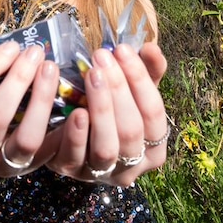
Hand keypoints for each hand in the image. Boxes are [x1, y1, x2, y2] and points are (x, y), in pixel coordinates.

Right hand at [0, 30, 60, 180]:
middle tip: (34, 52)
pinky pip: (49, 153)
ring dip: (41, 100)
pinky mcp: (27, 170)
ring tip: (50, 69)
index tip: (11, 46)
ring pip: (25, 139)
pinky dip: (62, 130)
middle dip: (17, 80)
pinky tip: (73, 104)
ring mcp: (0, 169)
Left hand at [45, 43, 169, 185]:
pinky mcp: (70, 172)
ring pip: (107, 147)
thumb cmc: (110, 109)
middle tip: (102, 56)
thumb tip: (151, 49)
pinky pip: (75, 158)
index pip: (154, 113)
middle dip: (118, 89)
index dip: (140, 80)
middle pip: (132, 130)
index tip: (123, 49)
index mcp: (154, 148)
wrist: (68, 133)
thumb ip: (146, 71)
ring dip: (100, 108)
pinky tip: (75, 110)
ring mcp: (100, 173)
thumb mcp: (131, 91)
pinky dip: (77, 135)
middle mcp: (132, 166)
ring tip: (90, 74)